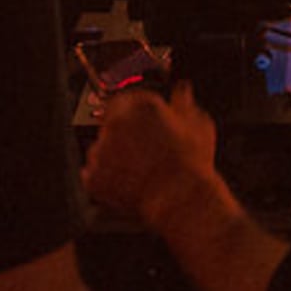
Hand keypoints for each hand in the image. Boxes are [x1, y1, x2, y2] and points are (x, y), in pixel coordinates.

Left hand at [84, 79, 219, 225]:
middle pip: (110, 123)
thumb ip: (185, 103)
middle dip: (123, 134)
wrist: (180, 200)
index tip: (143, 125)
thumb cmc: (193, 163)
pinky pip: (94, 175)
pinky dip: (106, 179)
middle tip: (142, 151)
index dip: (134, 114)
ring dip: (113, 157)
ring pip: (101, 150)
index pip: (125, 99)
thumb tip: (182, 91)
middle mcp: (115, 123)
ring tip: (139, 171)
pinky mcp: (93, 177)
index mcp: (140, 105)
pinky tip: (129, 183)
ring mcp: (101, 151)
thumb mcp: (198, 124)